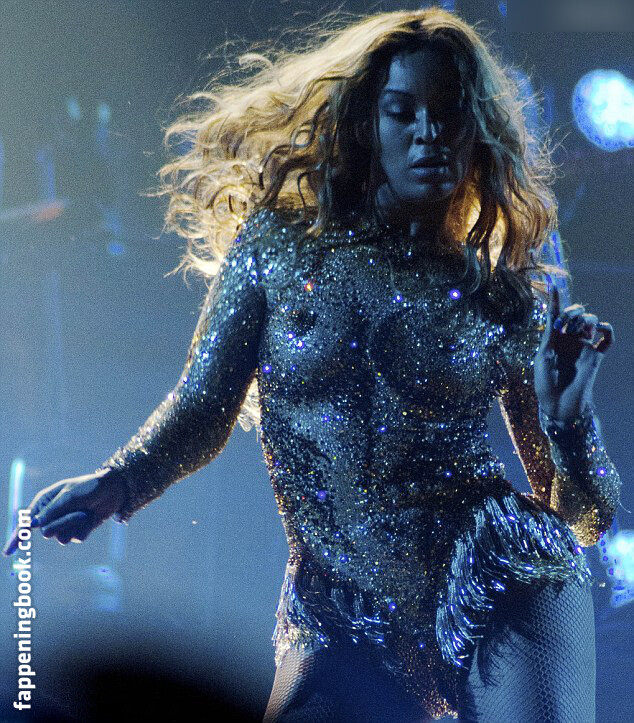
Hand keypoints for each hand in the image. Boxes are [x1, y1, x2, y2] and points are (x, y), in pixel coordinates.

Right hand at [2, 469, 125, 555]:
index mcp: (45, 501)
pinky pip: (76, 538)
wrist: (113, 490)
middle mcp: (51, 514)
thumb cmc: (89, 487)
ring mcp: (64, 524)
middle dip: (64, 523)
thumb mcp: (70, 495)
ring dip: (76, 525)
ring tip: (85, 512)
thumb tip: (35, 524)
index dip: (17, 537)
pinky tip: (91, 518)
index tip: (8, 552)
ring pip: (61, 538)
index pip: (26, 522)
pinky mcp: (77, 531)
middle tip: (79, 511)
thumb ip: (52, 510)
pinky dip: (85, 529)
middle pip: (47, 532)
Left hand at [534, 285, 613, 421]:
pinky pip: (607, 339)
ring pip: (591, 322)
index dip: (555, 300)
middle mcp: (569, 340)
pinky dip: (607, 330)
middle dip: (571, 311)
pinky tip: (601, 328)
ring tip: (579, 329)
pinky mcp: (596, 357)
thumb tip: (554, 316)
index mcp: (553, 339)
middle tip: (565, 322)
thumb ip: (550, 334)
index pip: (555, 314)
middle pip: (575, 314)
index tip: (552, 283)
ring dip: (586, 319)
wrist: (559, 404)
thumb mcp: (543, 355)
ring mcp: (583, 347)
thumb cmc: (545, 382)